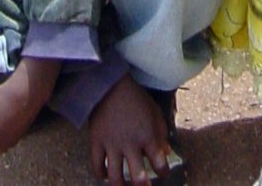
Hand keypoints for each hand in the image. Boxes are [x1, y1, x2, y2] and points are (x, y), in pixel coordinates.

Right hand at [87, 71, 175, 185]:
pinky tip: (107, 175)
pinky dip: (102, 175)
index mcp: (148, 136)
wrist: (110, 85)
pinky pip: (97, 167)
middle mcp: (130, 144)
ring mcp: (112, 145)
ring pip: (115, 178)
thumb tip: (165, 153)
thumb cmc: (136, 99)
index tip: (162, 172)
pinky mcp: (96, 143)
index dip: (163, 172)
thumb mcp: (155, 112)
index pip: (160, 165)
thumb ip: (162, 133)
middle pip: (138, 178)